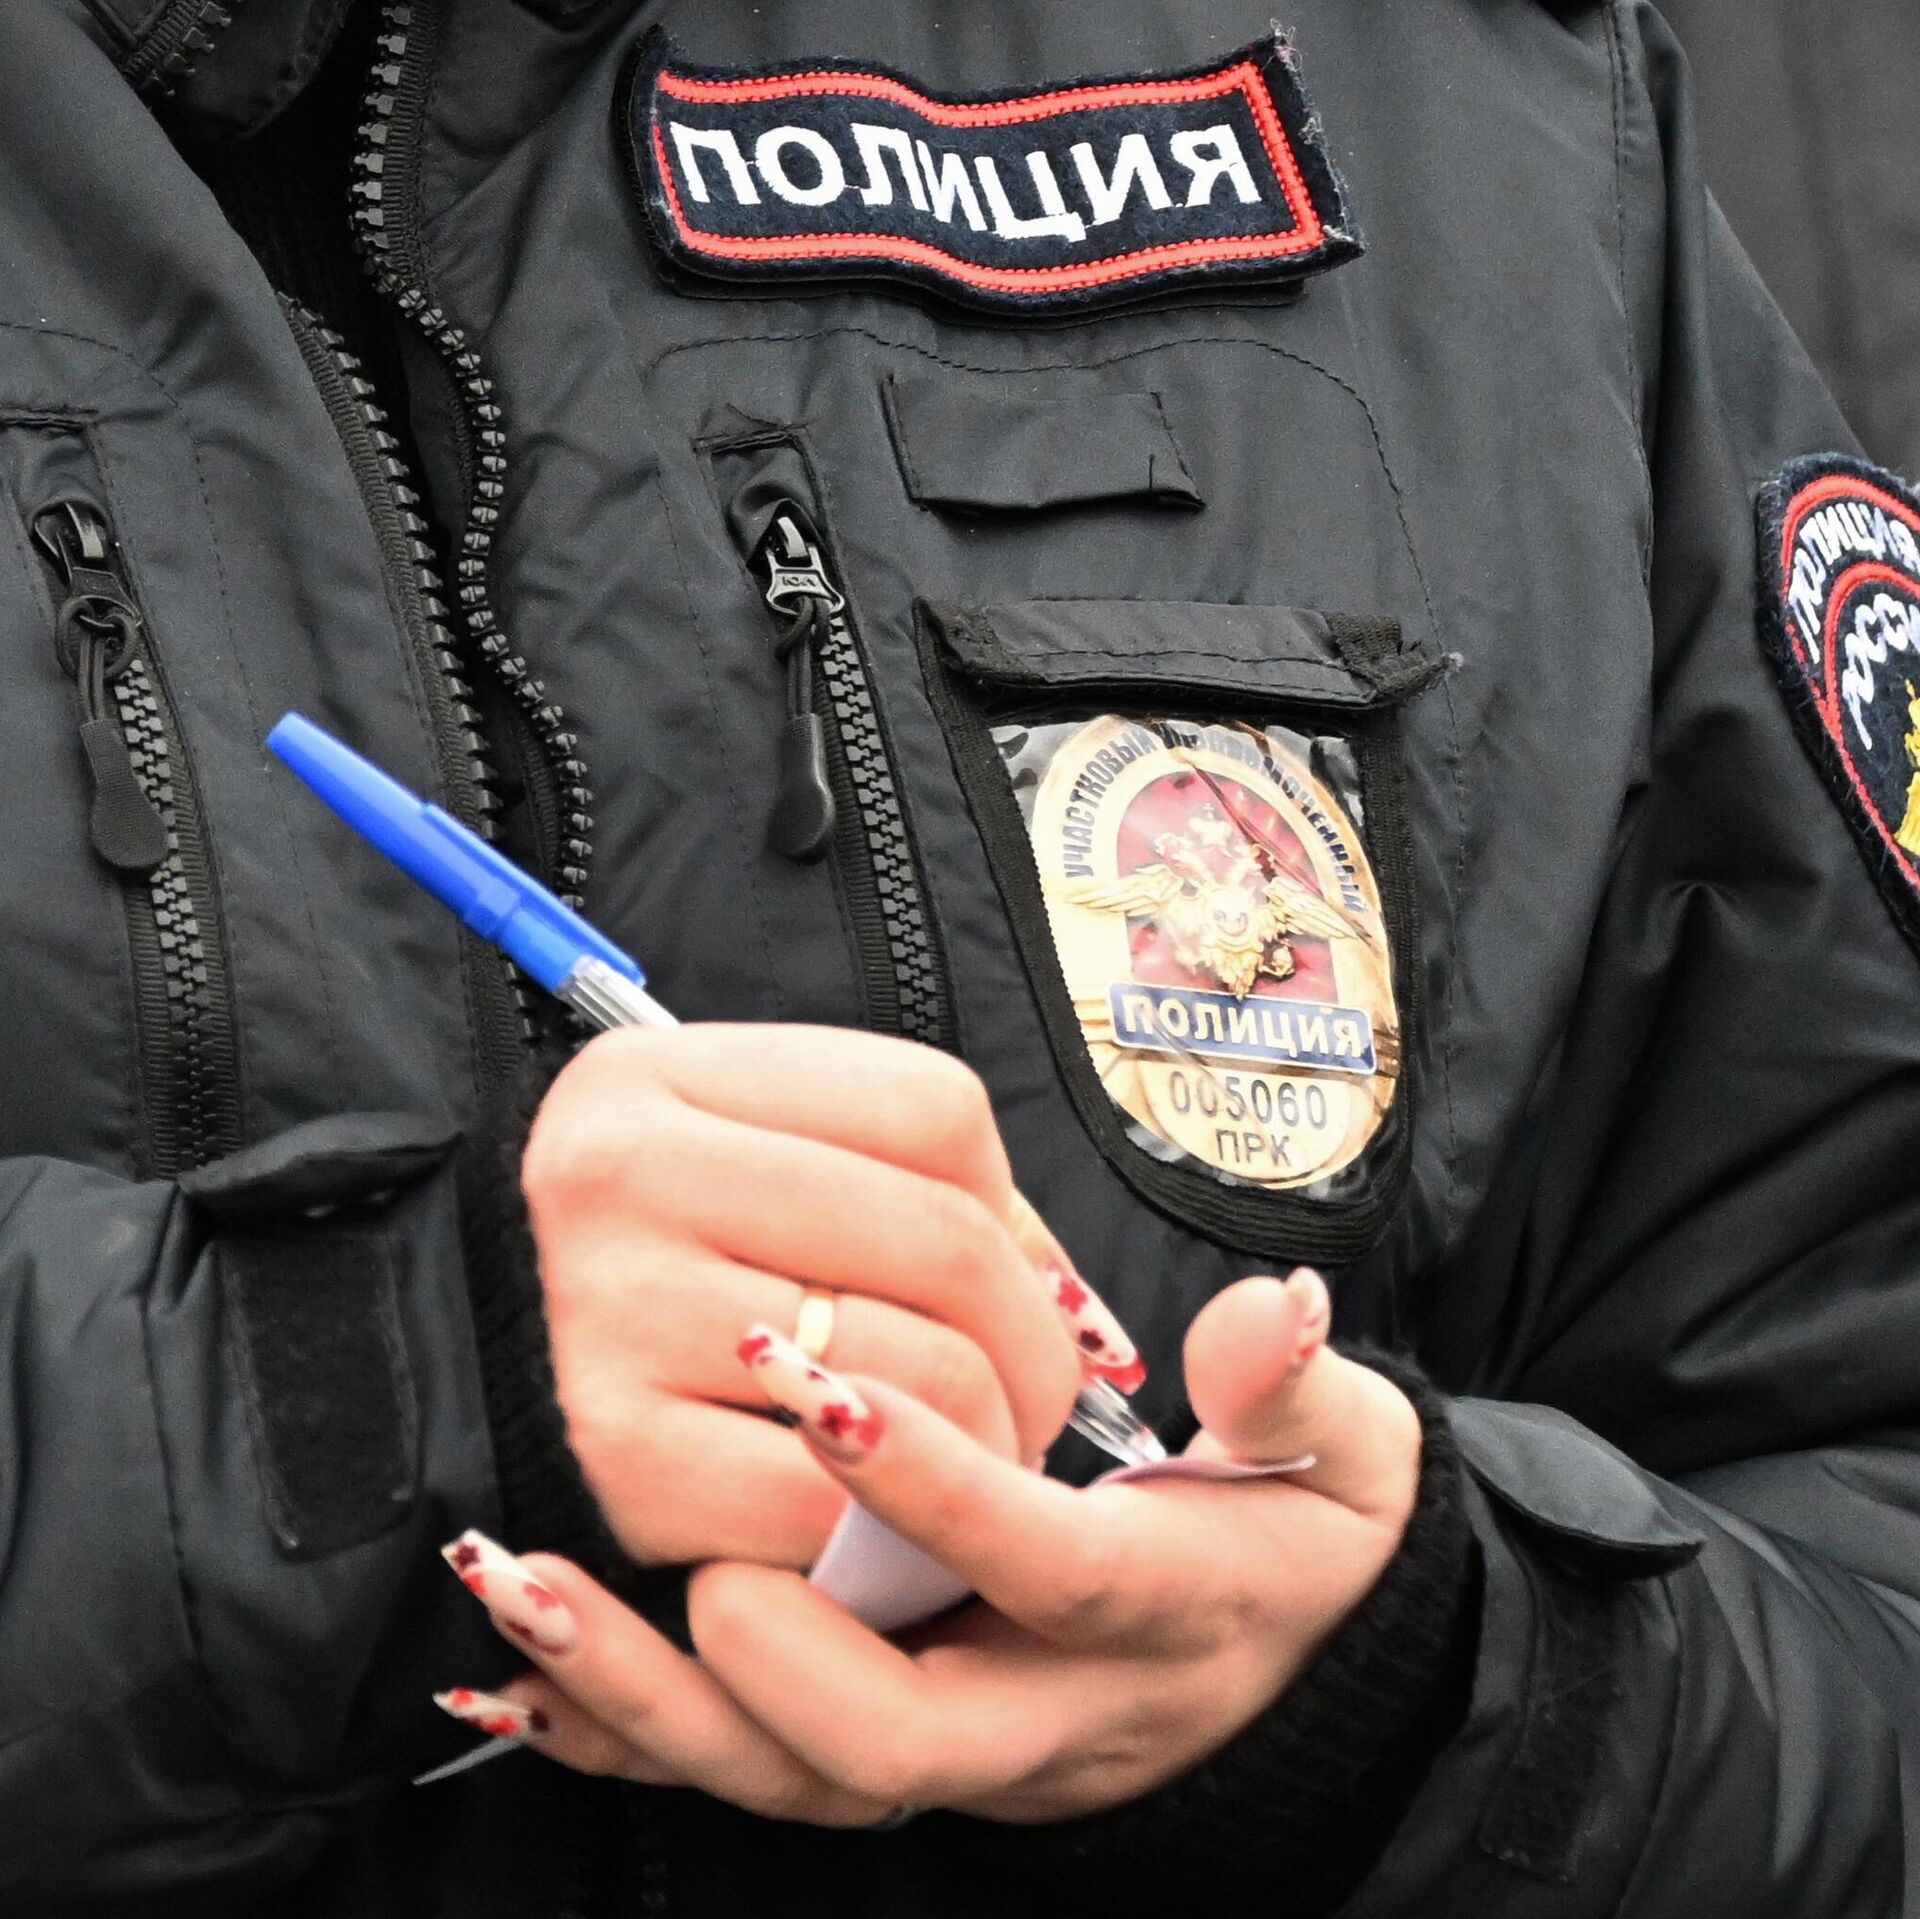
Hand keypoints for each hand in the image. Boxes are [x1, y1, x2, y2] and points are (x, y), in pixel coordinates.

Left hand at [441, 1271, 1423, 1825]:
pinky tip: (522, 1685)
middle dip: (779, 1656)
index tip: (830, 1389)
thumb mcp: (1347, 1461)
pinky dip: (632, 1735)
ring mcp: (967, 1753)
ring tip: (537, 1598)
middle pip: (903, 1738)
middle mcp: (1055, 1712)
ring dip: (656, 1699)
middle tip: (695, 1547)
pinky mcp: (899, 1755)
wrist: (1295, 1674)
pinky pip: (751, 1777)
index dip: (944, 1490)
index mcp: (1166, 1613)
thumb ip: (1298, 1387)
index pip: (1053, 1569)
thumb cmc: (1304, 1543)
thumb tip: (1275, 1306)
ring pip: (799, 1778)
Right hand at [522, 1025, 1084, 1569]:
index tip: (1017, 1280)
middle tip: (1035, 1396)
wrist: (451, 1381)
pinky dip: (895, 1524)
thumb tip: (1072, 1306)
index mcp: (656, 1076)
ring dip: (992, 1439)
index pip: (934, 1110)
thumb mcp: (739, 1166)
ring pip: (924, 1374)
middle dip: (1036, 1345)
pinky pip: (846, 1499)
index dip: (1015, 1207)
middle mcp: (620, 1175)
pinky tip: (882, 1515)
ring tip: (971, 1453)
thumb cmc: (640, 1275)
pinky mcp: (620, 1462)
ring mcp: (611, 1315)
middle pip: (947, 1244)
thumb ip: (901, 1192)